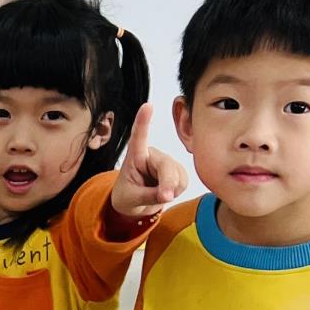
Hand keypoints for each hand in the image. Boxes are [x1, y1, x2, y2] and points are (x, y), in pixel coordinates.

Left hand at [110, 106, 188, 220]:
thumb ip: (148, 196)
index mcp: (135, 157)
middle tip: (165, 197)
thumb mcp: (129, 199)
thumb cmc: (127, 196)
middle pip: (166, 165)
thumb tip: (168, 195)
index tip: (147, 106)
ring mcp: (167, 161)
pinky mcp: (178, 170)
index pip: (138, 137)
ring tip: (155, 193)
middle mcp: (152, 155)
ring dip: (170, 189)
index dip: (143, 121)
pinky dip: (176, 191)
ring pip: (177, 176)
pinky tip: (166, 191)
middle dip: (168, 183)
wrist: (134, 203)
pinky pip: (183, 182)